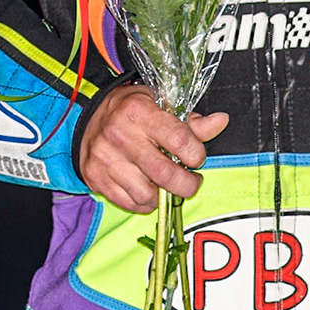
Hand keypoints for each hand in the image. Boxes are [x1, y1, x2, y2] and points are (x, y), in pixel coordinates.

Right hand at [77, 85, 228, 212]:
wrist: (88, 118)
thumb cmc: (130, 111)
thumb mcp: (160, 106)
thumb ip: (191, 122)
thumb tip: (221, 121)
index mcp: (139, 112)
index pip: (179, 140)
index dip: (195, 154)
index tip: (195, 157)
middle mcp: (119, 135)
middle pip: (164, 175)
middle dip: (186, 185)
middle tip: (191, 181)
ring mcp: (105, 159)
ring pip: (147, 195)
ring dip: (163, 196)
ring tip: (165, 184)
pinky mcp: (95, 177)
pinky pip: (130, 203)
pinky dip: (145, 203)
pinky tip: (147, 189)